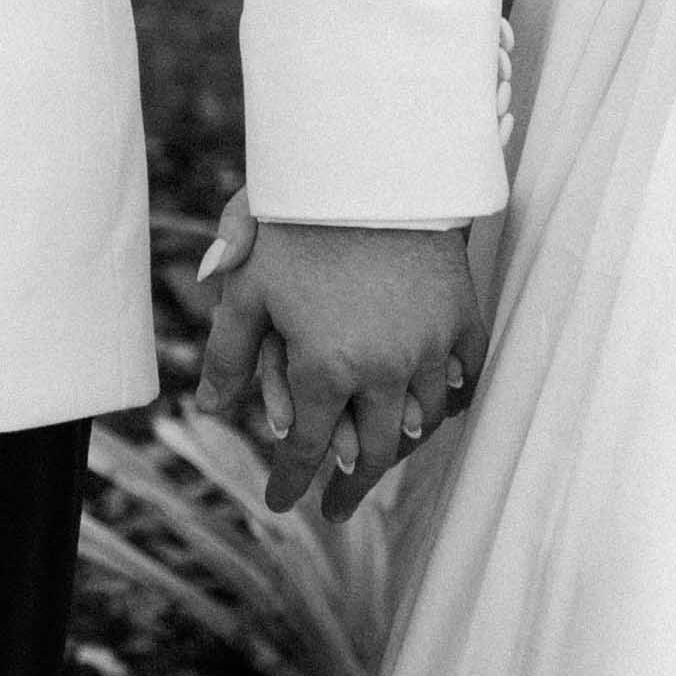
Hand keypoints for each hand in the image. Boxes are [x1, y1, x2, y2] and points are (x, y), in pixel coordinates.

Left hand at [192, 196, 482, 519]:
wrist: (372, 167)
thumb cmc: (299, 223)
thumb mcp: (250, 288)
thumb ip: (229, 353)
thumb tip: (211, 409)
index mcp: (327, 369)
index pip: (307, 450)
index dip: (290, 482)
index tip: (281, 502)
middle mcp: (385, 370)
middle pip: (374, 453)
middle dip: (352, 487)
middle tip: (338, 508)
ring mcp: (430, 347)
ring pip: (424, 420)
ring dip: (402, 446)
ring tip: (386, 458)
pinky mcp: (463, 318)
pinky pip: (464, 376)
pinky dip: (451, 399)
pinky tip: (438, 409)